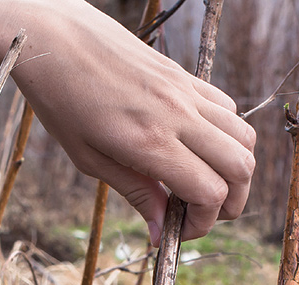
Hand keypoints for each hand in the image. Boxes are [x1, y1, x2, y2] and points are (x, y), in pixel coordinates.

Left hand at [11, 0, 255, 243]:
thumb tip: (160, 233)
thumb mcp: (90, 159)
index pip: (209, 193)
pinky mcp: (184, 76)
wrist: (54, 38)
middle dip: (230, 204)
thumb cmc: (62, 100)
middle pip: (240, 168)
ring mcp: (185, 92)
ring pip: (243, 138)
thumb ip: (135, 193)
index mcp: (150, 142)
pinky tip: (195, 149)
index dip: (202, 224)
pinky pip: (227, 109)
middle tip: (199, 215)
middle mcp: (177, 114)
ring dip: (234, 171)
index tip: (177, 231)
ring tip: (203, 184)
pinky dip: (225, 137)